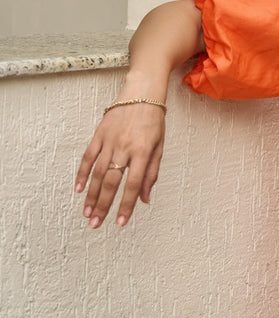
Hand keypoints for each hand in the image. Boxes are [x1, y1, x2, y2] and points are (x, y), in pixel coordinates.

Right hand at [75, 102, 165, 227]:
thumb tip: (145, 199)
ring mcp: (110, 140)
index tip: (120, 222)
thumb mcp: (160, 147)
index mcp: (143, 152)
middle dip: (103, 206)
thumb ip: (151, 174)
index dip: (126, 205)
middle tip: (96, 224)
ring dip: (91, 195)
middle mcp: (125, 147)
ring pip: (98, 173)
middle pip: (111, 182)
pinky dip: (82, 173)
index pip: (133, 184)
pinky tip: (79, 189)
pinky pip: (88, 157)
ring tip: (87, 213)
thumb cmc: (154, 121)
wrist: (142, 93)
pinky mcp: (99, 134)